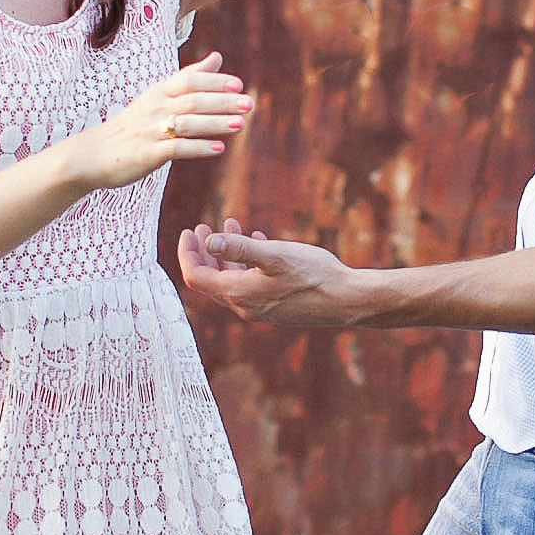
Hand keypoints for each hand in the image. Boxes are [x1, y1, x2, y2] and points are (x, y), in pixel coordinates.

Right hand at [76, 57, 252, 190]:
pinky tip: (218, 149)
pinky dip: (198, 148)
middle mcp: (155, 107)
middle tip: (249, 104)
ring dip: (215, 123)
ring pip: (187, 123)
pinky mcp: (147, 153)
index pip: (189, 80)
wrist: (94, 154)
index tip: (239, 84)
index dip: (214, 81)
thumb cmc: (133, 124)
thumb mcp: (159, 96)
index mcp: (159, 92)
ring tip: (240, 125)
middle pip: (193, 100)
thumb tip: (218, 57)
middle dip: (222, 101)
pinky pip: (176, 148)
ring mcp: (150, 130)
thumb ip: (190, 77)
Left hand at [176, 223, 363, 324]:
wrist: (346, 300)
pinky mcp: (276, 307)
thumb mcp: (274, 255)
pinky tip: (258, 240)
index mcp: (239, 293)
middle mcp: (245, 306)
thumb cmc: (313, 275)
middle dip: (204, 252)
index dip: (187, 254)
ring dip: (227, 253)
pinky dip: (246, 262)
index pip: (196, 277)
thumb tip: (208, 241)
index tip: (189, 231)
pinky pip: (251, 284)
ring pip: (232, 279)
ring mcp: (261, 309)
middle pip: (211, 280)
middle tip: (202, 227)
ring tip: (230, 225)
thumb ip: (240, 248)